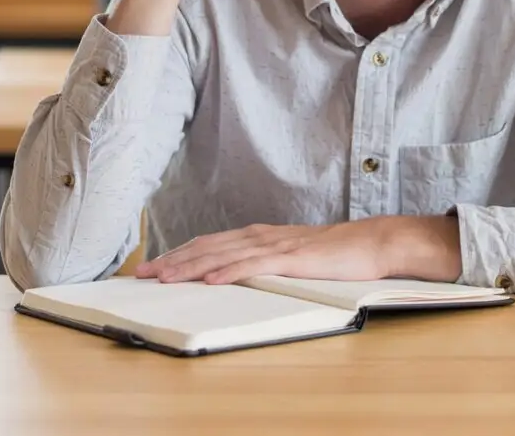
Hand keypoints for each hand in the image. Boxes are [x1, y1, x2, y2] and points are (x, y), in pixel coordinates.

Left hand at [134, 216, 462, 285]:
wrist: (371, 243)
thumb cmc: (334, 254)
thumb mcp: (291, 257)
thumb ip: (265, 262)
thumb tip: (237, 273)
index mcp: (260, 235)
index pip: (210, 243)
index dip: (179, 253)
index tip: (154, 265)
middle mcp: (261, 235)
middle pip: (207, 246)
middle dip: (172, 260)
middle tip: (143, 273)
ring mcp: (275, 245)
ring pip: (222, 254)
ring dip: (189, 266)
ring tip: (164, 277)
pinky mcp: (291, 257)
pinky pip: (253, 265)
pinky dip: (228, 271)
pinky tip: (209, 278)